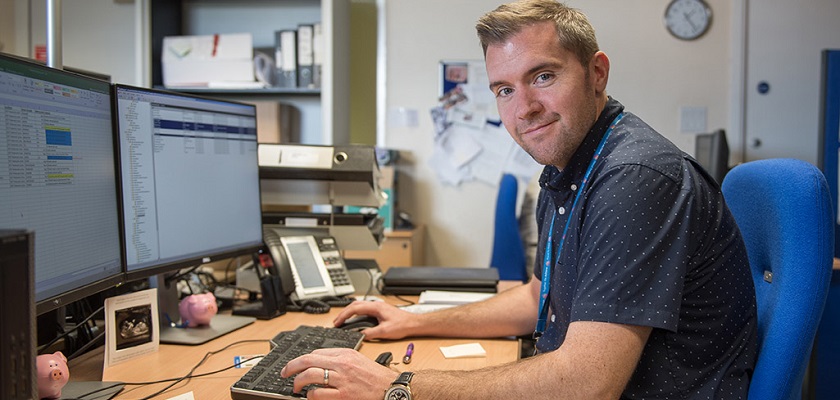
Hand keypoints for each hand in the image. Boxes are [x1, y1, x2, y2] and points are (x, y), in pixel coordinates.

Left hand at [280, 347, 398, 399]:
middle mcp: (342, 364)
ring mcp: (341, 380)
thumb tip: (318, 362)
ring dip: (298, 382)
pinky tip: (311, 396)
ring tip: (296, 387)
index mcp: (345, 353)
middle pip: (308, 360)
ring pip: (309, 376)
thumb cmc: (375, 376)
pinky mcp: (343, 395)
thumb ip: (339, 358)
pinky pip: (318, 394)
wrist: (390, 388)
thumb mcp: (357, 360)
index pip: (315, 352)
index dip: (301, 360)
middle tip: (284, 373)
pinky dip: (310, 395)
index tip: (295, 365)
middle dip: (291, 367)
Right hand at [333, 301, 416, 339]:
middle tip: (336, 322)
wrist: (414, 323)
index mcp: (376, 307)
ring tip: (342, 321)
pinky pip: (363, 309)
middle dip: (343, 313)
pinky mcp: (379, 310)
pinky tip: (354, 319)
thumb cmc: (403, 325)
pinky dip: (355, 313)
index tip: (337, 322)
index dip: (344, 315)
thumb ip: (371, 333)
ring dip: (349, 312)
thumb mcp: (385, 332)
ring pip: (359, 306)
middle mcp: (376, 305)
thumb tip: (360, 335)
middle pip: (354, 305)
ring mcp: (377, 307)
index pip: (355, 308)